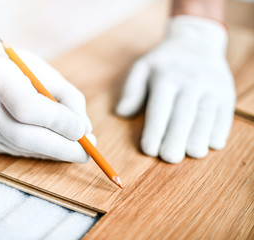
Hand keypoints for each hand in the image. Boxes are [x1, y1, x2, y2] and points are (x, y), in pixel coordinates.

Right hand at [0, 39, 94, 162]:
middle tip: (87, 153)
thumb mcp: (47, 74)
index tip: (83, 130)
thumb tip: (85, 131)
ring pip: (23, 148)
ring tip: (75, 149)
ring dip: (54, 152)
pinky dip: (41, 151)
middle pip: (23, 136)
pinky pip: (18, 151)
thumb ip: (69, 100)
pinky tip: (55, 146)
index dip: (58, 121)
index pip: (27, 107)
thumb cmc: (20, 71)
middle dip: (61, 147)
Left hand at [116, 16, 235, 162]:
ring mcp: (211, 86)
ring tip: (191, 154)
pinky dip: (219, 131)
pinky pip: (224, 114)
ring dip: (199, 138)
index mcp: (166, 77)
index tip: (149, 150)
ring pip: (206, 117)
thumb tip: (121, 113)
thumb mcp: (142, 67)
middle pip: (183, 115)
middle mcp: (190, 81)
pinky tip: (212, 144)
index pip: (159, 109)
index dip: (154, 131)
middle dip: (176, 139)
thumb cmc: (164, 62)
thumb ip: (131, 90)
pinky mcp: (226, 92)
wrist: (196, 42)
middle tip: (169, 158)